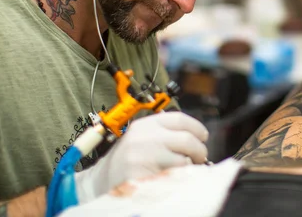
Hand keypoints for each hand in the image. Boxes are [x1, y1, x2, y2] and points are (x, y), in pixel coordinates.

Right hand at [74, 112, 208, 202]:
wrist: (98, 183)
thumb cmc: (124, 162)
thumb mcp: (140, 138)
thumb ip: (163, 133)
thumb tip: (195, 136)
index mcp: (145, 125)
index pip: (179, 119)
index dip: (196, 128)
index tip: (202, 136)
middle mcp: (145, 138)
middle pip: (187, 139)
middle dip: (199, 150)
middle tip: (199, 157)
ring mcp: (144, 157)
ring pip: (184, 160)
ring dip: (190, 167)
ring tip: (185, 171)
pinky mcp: (145, 177)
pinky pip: (175, 178)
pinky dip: (180, 180)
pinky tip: (174, 180)